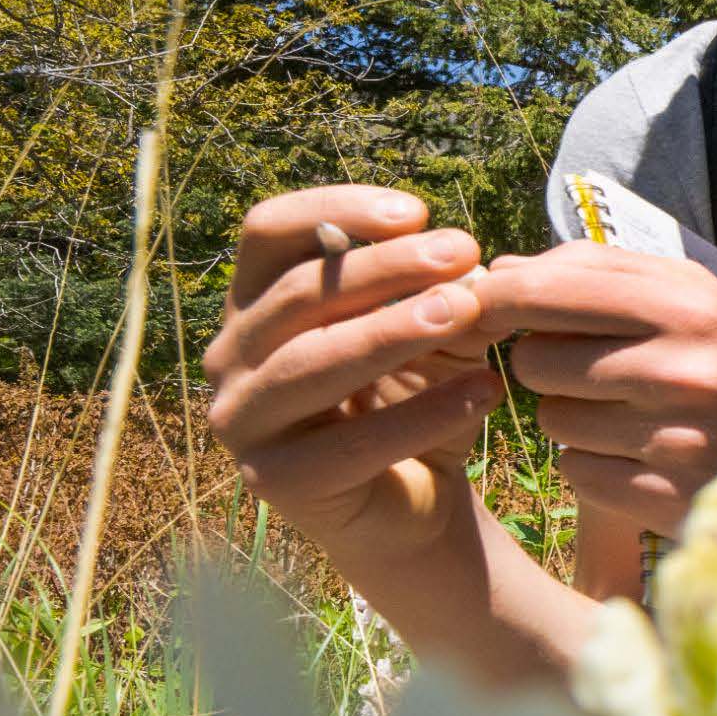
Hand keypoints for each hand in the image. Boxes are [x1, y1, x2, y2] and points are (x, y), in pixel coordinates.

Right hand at [202, 187, 503, 569]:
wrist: (418, 506)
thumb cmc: (414, 403)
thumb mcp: (438, 337)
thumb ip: (446, 295)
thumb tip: (471, 267)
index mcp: (256, 303)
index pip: (269, 232)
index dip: (336, 209)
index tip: (419, 211)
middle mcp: (231, 355)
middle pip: (297, 292)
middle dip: (386, 267)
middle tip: (463, 252)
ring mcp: (242, 419)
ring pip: (312, 362)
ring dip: (393, 330)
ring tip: (468, 310)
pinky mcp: (274, 481)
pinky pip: (349, 443)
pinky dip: (422, 414)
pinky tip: (485, 391)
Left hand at [468, 244, 716, 536]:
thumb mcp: (692, 297)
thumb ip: (600, 271)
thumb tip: (500, 271)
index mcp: (685, 306)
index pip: (545, 291)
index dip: (496, 299)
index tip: (485, 306)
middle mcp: (681, 370)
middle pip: (534, 360)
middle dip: (547, 365)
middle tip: (592, 369)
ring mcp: (674, 439)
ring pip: (552, 420)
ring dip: (573, 417)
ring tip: (628, 413)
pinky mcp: (665, 497)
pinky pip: (575, 471)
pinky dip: (594, 464)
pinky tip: (639, 455)